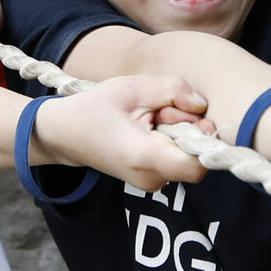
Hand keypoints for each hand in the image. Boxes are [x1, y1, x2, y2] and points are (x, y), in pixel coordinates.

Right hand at [31, 76, 212, 190]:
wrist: (66, 134)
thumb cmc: (96, 108)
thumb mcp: (134, 87)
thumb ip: (173, 90)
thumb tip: (203, 104)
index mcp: (145, 157)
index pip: (199, 163)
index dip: (204, 139)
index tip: (191, 117)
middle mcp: (151, 178)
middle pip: (196, 156)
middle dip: (189, 128)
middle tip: (162, 110)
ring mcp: (152, 182)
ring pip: (187, 157)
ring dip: (178, 132)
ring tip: (151, 118)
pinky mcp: (153, 178)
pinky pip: (177, 159)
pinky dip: (170, 140)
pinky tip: (149, 129)